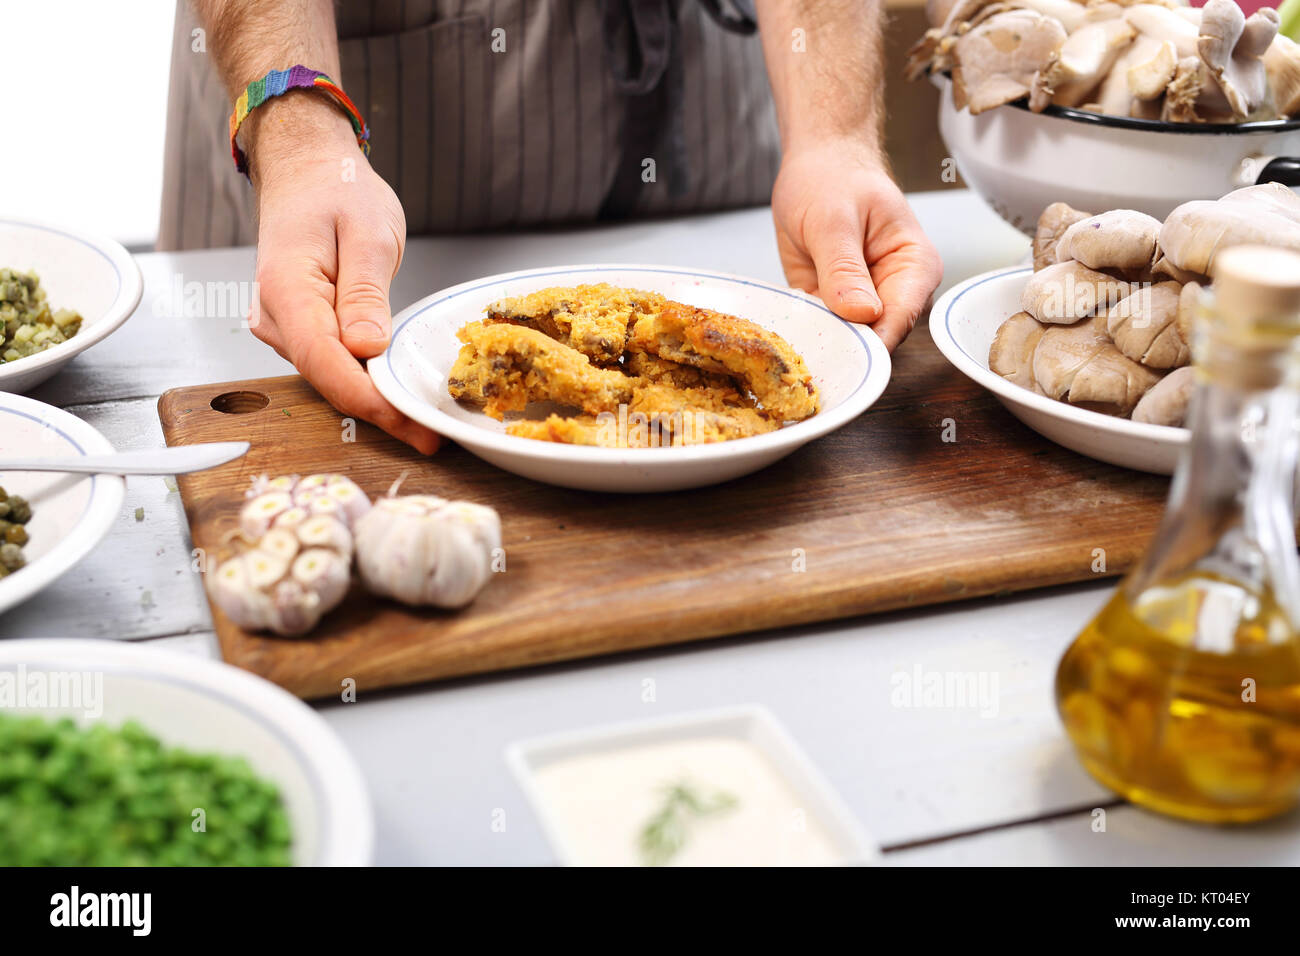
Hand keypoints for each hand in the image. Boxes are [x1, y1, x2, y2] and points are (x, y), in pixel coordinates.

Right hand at [247, 96, 439, 453]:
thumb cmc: (336, 188)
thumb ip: (365, 293)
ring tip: (422, 424)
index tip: (411, 423)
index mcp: (287, 289)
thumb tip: (365, 348)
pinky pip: (332, 363)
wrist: (305, 168)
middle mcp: (275, 316)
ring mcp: (283, 326)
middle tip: (431, 436)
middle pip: (328, 379)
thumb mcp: (368, 233)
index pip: (326, 362)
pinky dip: (365, 380)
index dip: (369, 400)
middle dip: (379, 410)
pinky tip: (398, 396)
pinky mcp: (299, 329)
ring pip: (330, 377)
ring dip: (374, 400)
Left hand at [771, 139, 942, 351]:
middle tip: (807, 353)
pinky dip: (805, 332)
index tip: (841, 355)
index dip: (871, 342)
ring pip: (848, 342)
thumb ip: (844, 268)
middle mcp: (896, 290)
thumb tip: (863, 314)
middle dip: (843, 348)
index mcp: (915, 266)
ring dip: (821, 342)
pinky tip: (787, 329)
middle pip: (877, 339)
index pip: (900, 318)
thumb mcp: (832, 220)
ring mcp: (865, 301)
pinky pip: (822, 331)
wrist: (816, 163)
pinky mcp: (835, 306)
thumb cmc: (833, 178)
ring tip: (793, 342)